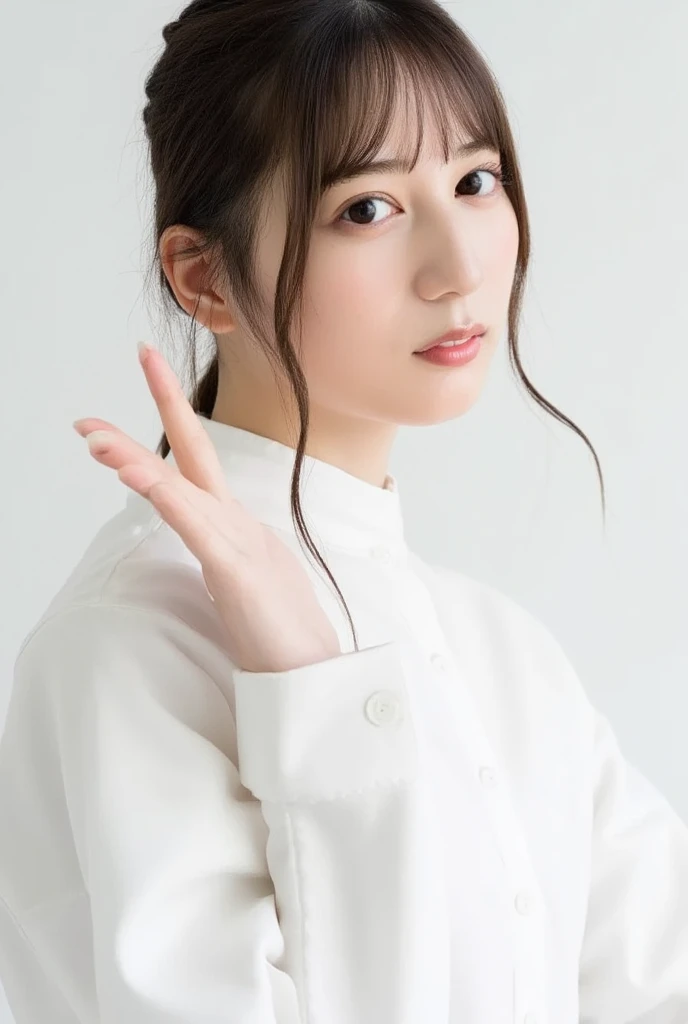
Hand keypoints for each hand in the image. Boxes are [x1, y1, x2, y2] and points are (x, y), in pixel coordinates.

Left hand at [72, 342, 341, 673]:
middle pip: (196, 454)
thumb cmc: (282, 638)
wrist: (316, 678)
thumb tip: (209, 544)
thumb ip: (227, 556)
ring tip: (94, 435)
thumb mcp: (245, 587)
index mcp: (235, 528)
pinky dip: (164, 494)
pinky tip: (135, 474)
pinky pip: (194, 527)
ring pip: (182, 488)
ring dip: (135, 457)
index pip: (196, 469)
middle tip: (143, 352)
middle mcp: (237, 525)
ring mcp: (240, 545)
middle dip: (167, 401)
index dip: (172, 425)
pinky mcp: (237, 573)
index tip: (143, 396)